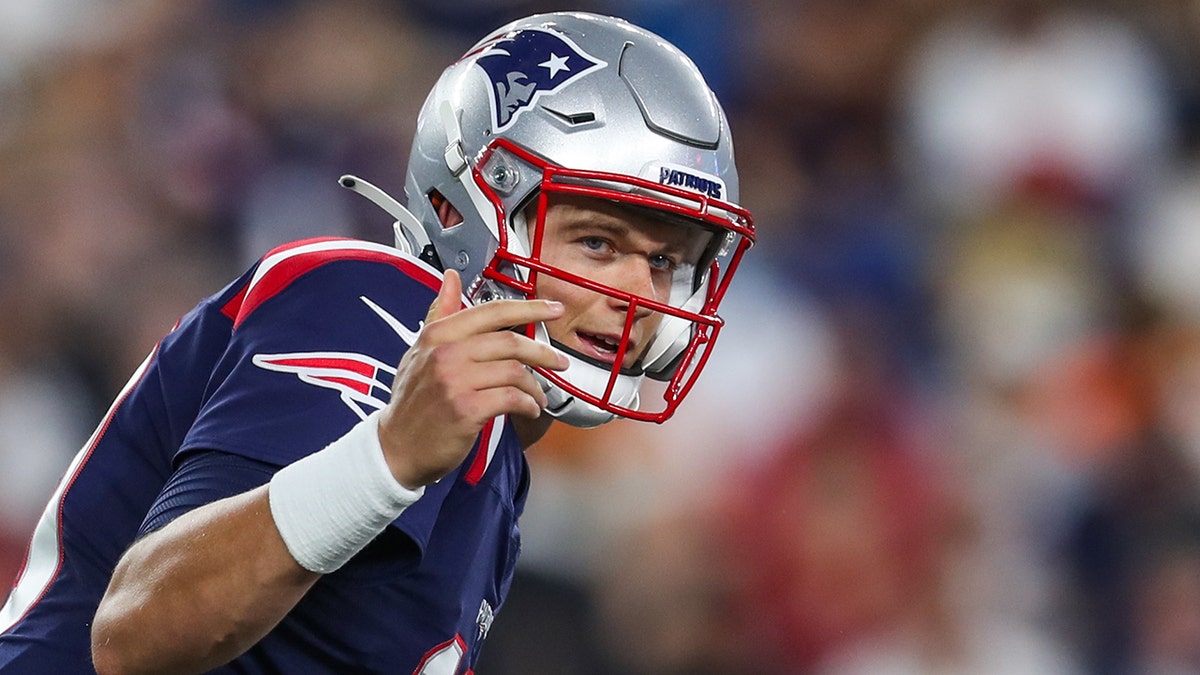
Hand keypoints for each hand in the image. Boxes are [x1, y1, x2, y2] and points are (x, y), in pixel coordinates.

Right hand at [377, 270, 567, 487]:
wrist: (396, 448)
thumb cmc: (412, 403)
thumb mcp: (419, 351)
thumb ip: (441, 313)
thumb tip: (451, 278)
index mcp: (438, 334)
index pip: (492, 312)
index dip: (529, 307)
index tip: (553, 309)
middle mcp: (445, 353)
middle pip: (510, 342)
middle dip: (543, 352)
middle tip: (559, 361)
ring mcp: (455, 381)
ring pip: (514, 372)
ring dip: (535, 386)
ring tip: (538, 396)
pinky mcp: (466, 409)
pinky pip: (512, 398)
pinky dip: (528, 404)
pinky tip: (528, 409)